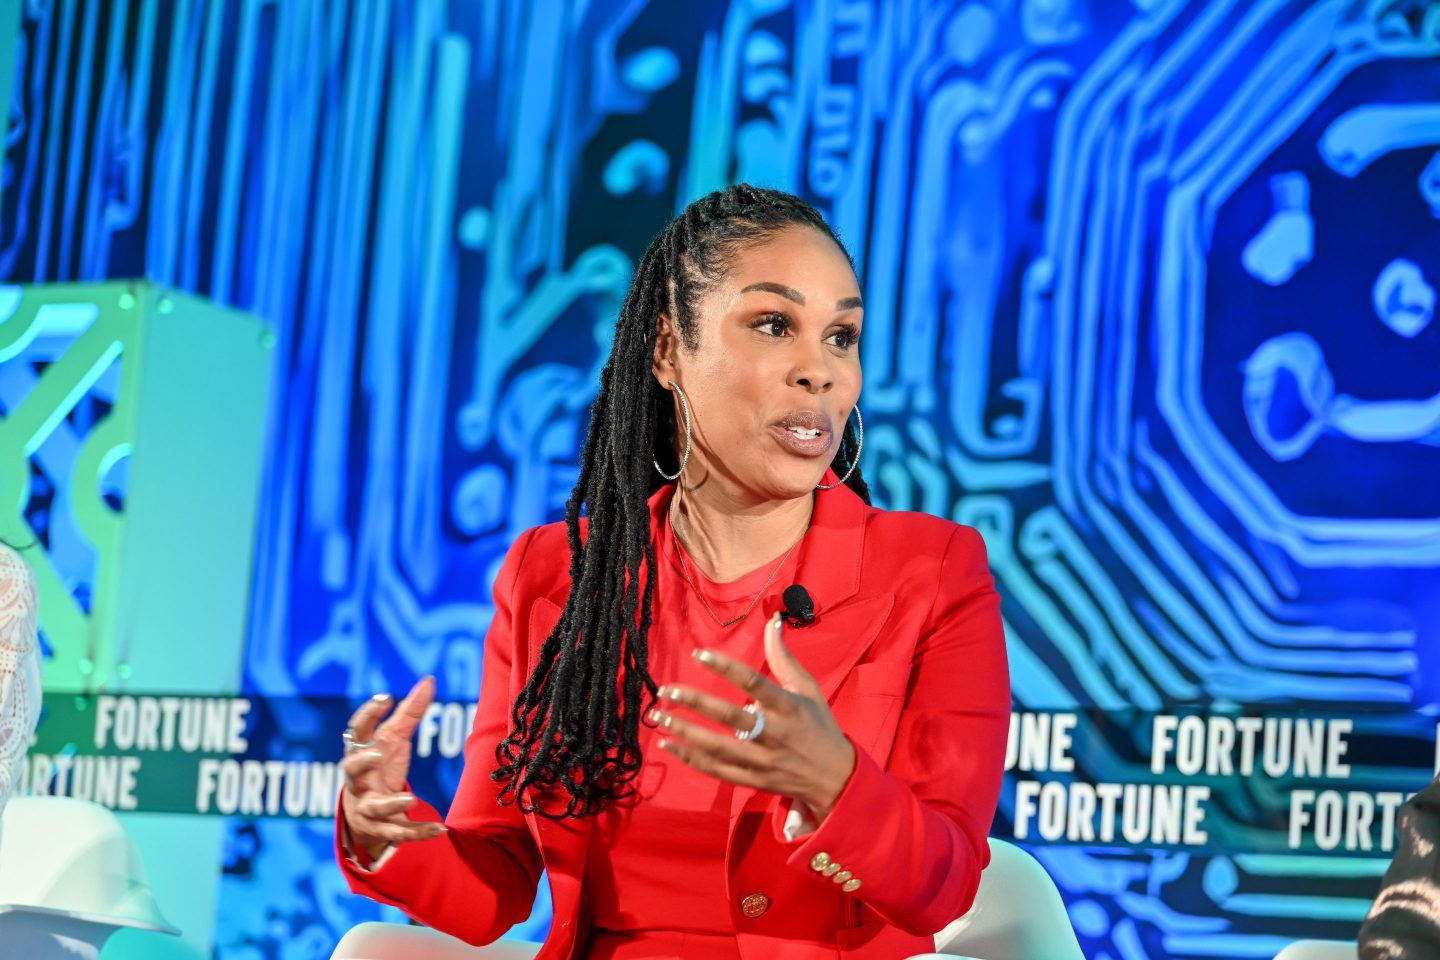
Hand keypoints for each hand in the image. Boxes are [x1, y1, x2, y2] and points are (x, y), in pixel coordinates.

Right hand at [340, 676, 445, 860]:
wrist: (366, 814)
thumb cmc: (380, 767)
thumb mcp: (394, 740)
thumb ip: (410, 712)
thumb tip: (429, 679)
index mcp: (360, 753)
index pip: (357, 731)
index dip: (368, 714)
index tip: (384, 698)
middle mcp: (358, 781)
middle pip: (351, 770)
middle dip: (361, 762)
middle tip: (377, 753)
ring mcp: (367, 806)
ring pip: (375, 808)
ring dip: (392, 804)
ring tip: (411, 799)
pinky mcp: (381, 828)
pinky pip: (400, 832)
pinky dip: (419, 832)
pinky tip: (440, 829)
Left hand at [651, 613, 856, 818]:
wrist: (835, 776)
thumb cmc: (818, 725)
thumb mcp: (807, 688)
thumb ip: (784, 657)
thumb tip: (772, 621)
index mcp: (788, 707)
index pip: (753, 683)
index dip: (725, 667)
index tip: (699, 654)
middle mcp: (774, 734)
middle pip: (730, 717)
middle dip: (695, 702)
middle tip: (666, 690)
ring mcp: (763, 761)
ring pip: (718, 747)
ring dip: (686, 732)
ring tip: (659, 716)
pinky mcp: (754, 780)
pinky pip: (717, 771)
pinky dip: (691, 759)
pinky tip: (669, 744)